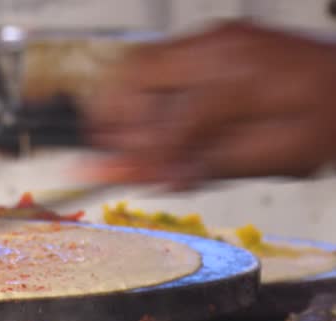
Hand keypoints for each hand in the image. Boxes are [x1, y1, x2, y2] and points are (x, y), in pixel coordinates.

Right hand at [82, 22, 335, 186]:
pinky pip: (158, 58)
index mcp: (239, 78)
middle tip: (111, 151)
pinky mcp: (213, 40)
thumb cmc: (324, 123)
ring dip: (124, 102)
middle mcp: (221, 47)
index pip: (169, 121)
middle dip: (115, 118)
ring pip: (139, 62)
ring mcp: (215, 38)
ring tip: (127, 139)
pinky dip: (143, 91)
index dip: (146, 157)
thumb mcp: (269, 158)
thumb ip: (202, 167)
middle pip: (136, 74)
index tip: (133, 177)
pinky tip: (152, 120)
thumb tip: (147, 176)